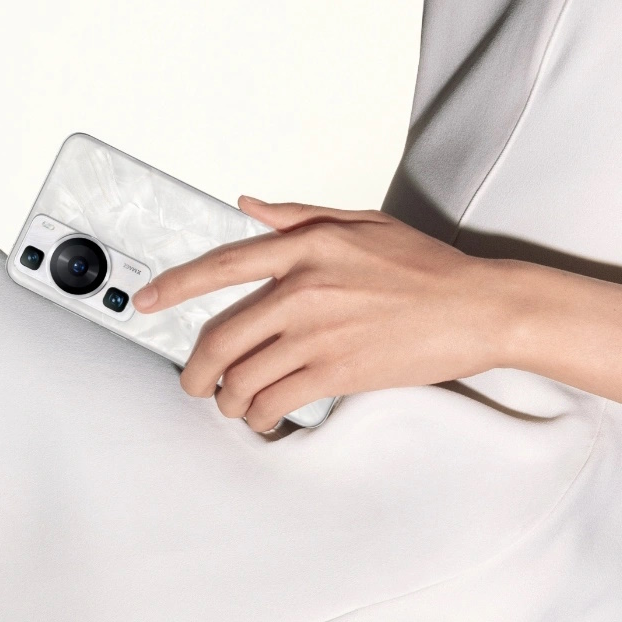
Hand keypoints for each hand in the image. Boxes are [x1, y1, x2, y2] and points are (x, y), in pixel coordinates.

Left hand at [131, 197, 510, 430]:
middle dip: (195, 369)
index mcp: (305, 247)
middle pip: (220, 336)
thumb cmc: (425, 267)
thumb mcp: (361, 222)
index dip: (174, 287)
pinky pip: (274, 401)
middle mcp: (302, 289)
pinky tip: (264, 416)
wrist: (476, 308)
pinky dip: (259, 416)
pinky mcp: (337, 372)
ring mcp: (318, 333)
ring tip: (232, 403)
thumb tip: (247, 205)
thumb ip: (298, 215)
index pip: (220, 266)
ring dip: (227, 399)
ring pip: (242, 376)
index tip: (145, 302)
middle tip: (193, 382)